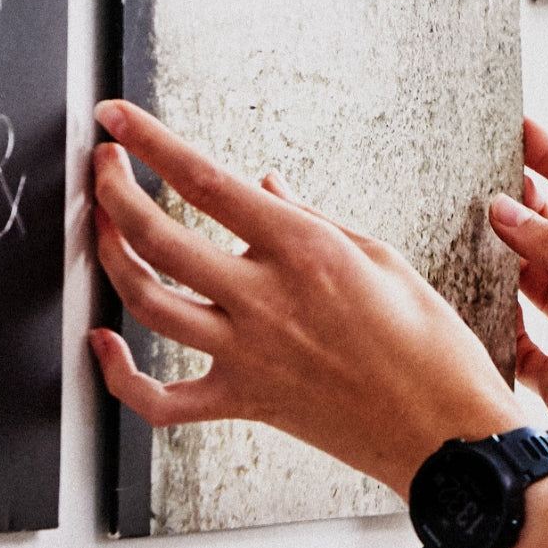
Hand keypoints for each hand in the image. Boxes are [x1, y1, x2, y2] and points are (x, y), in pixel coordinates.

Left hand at [90, 99, 523, 498]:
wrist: (444, 428)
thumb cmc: (429, 345)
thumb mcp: (382, 257)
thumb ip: (312, 219)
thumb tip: (266, 188)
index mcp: (306, 251)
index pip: (207, 182)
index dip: (151, 143)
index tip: (119, 120)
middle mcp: (266, 300)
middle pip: (158, 238)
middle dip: (114, 191)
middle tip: (104, 166)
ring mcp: (248, 355)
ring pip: (147, 303)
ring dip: (112, 258)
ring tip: (103, 228)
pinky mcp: (243, 402)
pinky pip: (159, 400)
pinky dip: (118, 375)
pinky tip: (103, 343)